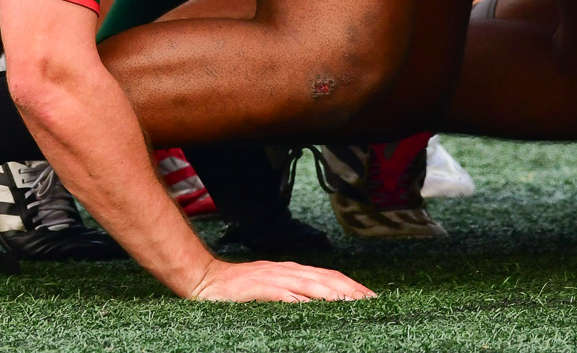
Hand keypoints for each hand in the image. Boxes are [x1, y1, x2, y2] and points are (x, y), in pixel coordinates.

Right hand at [186, 258, 375, 302]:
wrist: (204, 278)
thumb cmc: (238, 289)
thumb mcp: (271, 288)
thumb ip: (293, 294)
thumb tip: (319, 305)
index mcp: (291, 271)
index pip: (329, 276)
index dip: (352, 286)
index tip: (372, 298)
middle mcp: (286, 271)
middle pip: (326, 278)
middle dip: (351, 290)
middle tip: (372, 303)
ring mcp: (272, 279)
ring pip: (309, 283)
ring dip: (332, 293)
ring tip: (352, 303)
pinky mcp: (257, 288)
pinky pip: (281, 293)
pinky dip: (297, 298)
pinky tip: (310, 305)